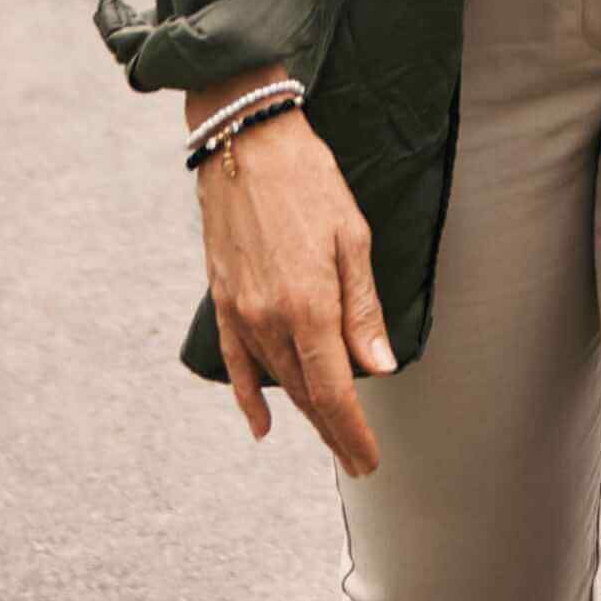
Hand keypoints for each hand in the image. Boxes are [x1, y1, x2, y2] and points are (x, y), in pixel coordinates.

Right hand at [193, 99, 397, 472]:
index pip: (335, 391)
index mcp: (309, 304)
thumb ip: (363, 308)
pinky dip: (248, 396)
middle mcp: (271, 318)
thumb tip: (378, 367)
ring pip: (277, 379)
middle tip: (357, 459)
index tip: (369, 460)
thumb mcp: (353, 236)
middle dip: (334, 430)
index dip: (353, 432)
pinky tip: (262, 425)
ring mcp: (242, 311)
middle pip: (306, 393)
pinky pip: (234, 361)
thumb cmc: (308, 178)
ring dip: (304, 412)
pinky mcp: (223, 298)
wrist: (245, 140)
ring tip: (329, 436)